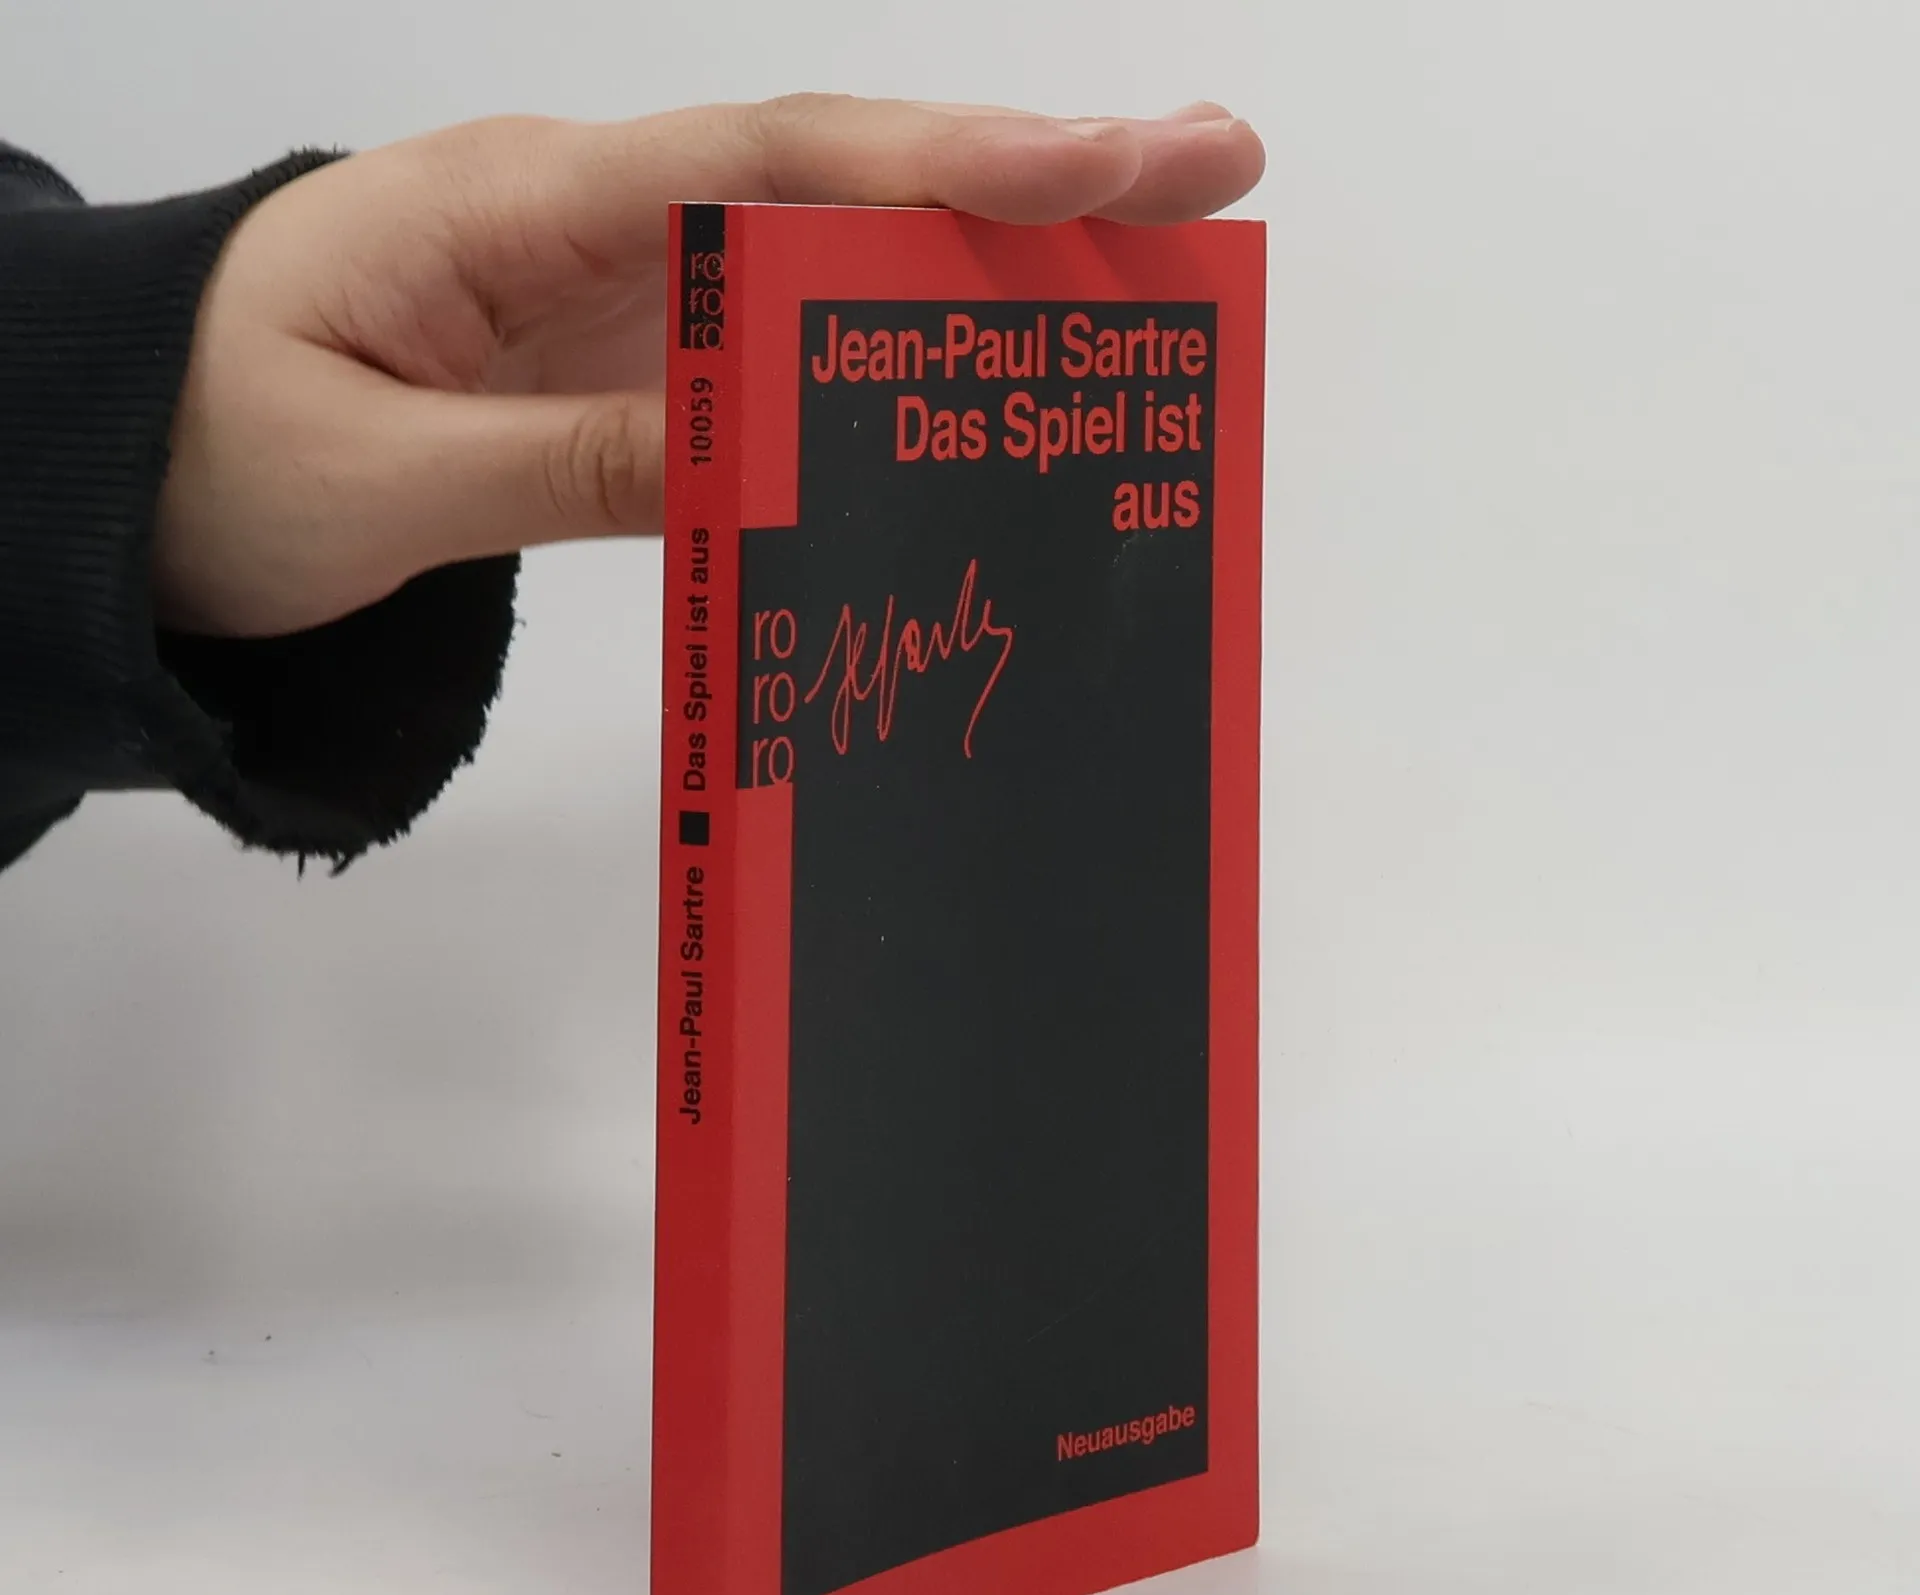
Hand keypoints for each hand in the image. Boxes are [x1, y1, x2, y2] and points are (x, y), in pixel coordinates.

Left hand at [151, 96, 1263, 637]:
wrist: (115, 469)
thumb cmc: (200, 455)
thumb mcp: (379, 480)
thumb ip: (574, 462)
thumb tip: (767, 454)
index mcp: (518, 205)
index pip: (766, 163)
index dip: (940, 168)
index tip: (1100, 171)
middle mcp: (587, 216)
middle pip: (833, 176)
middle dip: (1020, 176)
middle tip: (1207, 172)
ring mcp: (609, 284)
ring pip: (823, 254)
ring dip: (979, 258)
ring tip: (1144, 267)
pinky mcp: (613, 354)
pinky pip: (771, 343)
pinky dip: (882, 351)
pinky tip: (973, 371)